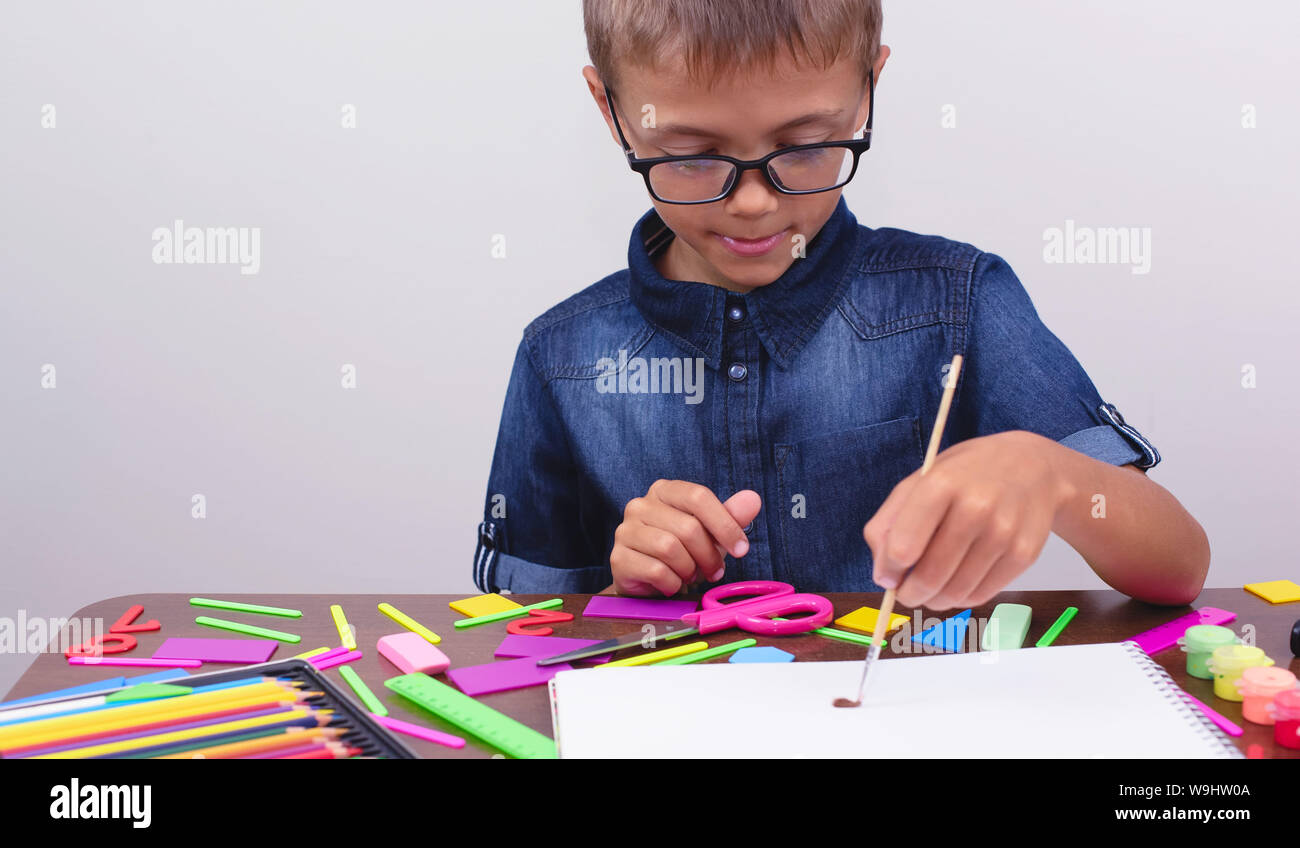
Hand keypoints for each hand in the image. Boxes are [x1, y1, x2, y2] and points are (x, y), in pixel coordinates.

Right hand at [611, 481, 760, 595]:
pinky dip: (673, 583)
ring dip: (690, 569)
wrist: (648, 582)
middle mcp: (640, 505)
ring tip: (691, 575)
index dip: (725, 524)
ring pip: (671, 549)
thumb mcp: (711, 533)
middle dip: (709, 555)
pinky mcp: (618, 558)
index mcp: (664, 491)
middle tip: (715, 571)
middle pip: (688, 527)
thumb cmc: (683, 552)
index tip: (742, 549)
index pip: (698, 496)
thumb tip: (753, 499)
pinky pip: (656, 571)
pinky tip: (672, 584)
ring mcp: (625, 531)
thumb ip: (731, 516)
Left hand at [862, 431, 1074, 610]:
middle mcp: (975, 508)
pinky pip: (982, 595)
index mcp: (941, 484)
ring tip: (930, 590)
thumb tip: (883, 575)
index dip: (890, 571)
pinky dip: (962, 598)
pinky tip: (957, 582)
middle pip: (929, 577)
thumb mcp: (920, 481)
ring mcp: (1003, 532)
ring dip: (934, 600)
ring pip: (955, 593)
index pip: (904, 547)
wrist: (1034, 466)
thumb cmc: (967, 475)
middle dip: (909, 594)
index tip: (888, 576)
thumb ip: (889, 523)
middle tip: (906, 593)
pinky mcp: (1024, 554)